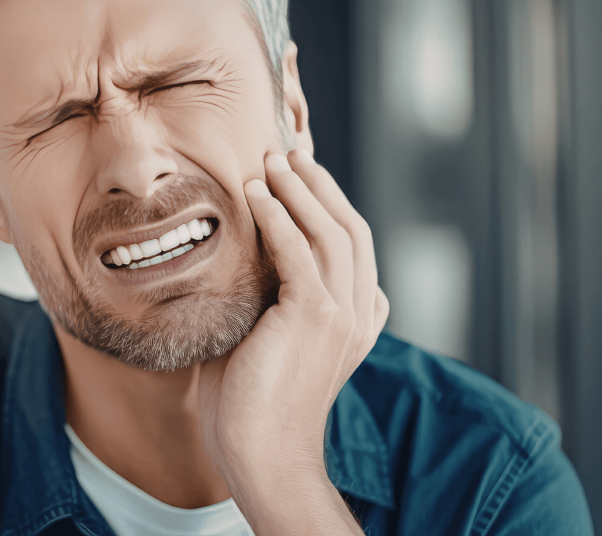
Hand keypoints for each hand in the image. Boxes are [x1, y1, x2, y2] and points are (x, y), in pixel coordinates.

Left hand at [198, 149, 388, 534]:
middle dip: (319, 186)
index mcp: (357, 318)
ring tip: (273, 161)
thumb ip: (267, 294)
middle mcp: (361, 313)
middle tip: (288, 153)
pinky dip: (279, 217)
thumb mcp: (264, 333)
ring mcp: (344, 315)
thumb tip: (240, 254)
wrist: (257, 450)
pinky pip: (301, 252)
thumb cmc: (250, 399)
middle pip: (351, 229)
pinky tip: (258, 194)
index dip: (328, 202)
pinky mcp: (317, 318)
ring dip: (300, 191)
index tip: (298, 172)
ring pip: (332, 232)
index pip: (351, 245)